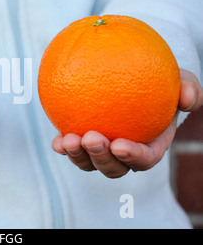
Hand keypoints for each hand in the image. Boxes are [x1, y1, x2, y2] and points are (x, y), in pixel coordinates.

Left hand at [51, 69, 202, 177]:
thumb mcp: (182, 79)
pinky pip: (71, 149)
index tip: (119, 145)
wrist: (133, 76)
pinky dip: (63, 148)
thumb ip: (190, 89)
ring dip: (77, 156)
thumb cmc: (162, 81)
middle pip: (113, 168)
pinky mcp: (81, 140)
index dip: (133, 157)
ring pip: (88, 163)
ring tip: (67, 139)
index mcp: (150, 145)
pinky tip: (56, 141)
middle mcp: (124, 153)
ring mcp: (101, 149)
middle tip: (90, 138)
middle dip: (100, 158)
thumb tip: (187, 98)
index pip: (145, 159)